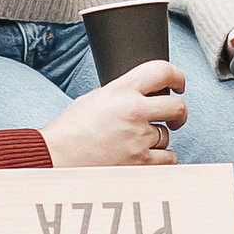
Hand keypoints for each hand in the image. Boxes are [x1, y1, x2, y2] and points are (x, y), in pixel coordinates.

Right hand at [46, 60, 185, 168]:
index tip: (179, 85)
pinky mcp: (141, 162)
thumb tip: (144, 94)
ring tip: (134, 144)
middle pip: (177, 106)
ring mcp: (138, 138)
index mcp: (120, 90)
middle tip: (174, 118)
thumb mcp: (94, 99)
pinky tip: (145, 158)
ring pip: (167, 136)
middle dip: (178, 113)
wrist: (55, 158)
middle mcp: (133, 111)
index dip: (177, 76)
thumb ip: (121, 93)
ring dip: (157, 141)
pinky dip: (160, 160)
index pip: (162, 71)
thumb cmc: (69, 131)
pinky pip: (168, 158)